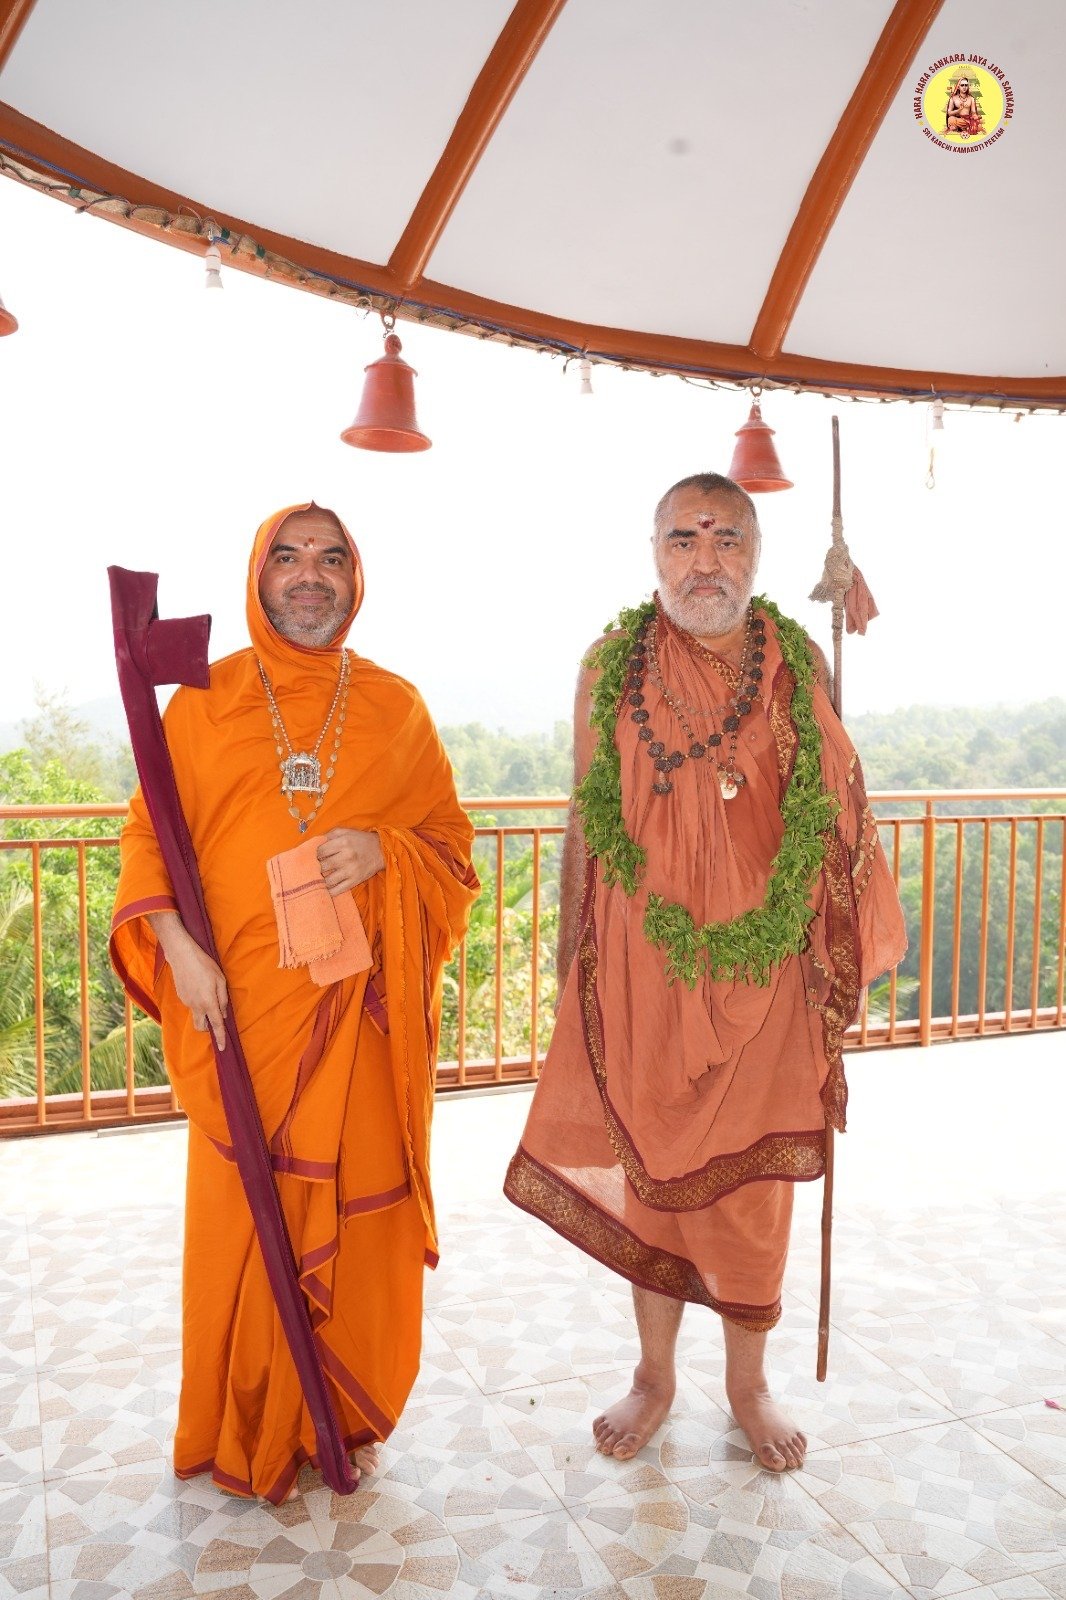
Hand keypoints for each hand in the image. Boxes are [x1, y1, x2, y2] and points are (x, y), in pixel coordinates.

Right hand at [147, 911, 227, 1050]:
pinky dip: (197, 1002)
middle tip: (215, 1017)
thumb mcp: (220, 980)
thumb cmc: (204, 965)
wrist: (182, 955)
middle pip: (201, 1027)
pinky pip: (191, 1005)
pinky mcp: (181, 996)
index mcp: (208, 1002)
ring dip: (203, 1012)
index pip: (216, 1025)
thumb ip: (223, 999)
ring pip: (196, 1015)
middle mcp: (196, 1006)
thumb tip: (223, 1014)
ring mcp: (186, 1002)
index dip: (220, 1037)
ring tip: (208, 993)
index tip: (223, 1048)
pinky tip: (199, 986)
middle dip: (208, 1028)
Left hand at [316, 828, 384, 895]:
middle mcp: (346, 857)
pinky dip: (329, 891)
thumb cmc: (360, 840)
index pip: (319, 851)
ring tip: (317, 878)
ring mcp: (351, 871)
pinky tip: (325, 888)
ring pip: (327, 880)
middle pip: (321, 866)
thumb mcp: (344, 832)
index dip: (312, 855)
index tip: (311, 857)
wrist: (381, 851)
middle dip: (314, 868)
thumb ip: (328, 836)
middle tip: (312, 868)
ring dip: (320, 880)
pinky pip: (337, 890)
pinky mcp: (355, 881)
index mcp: (342, 843)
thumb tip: (312, 844)